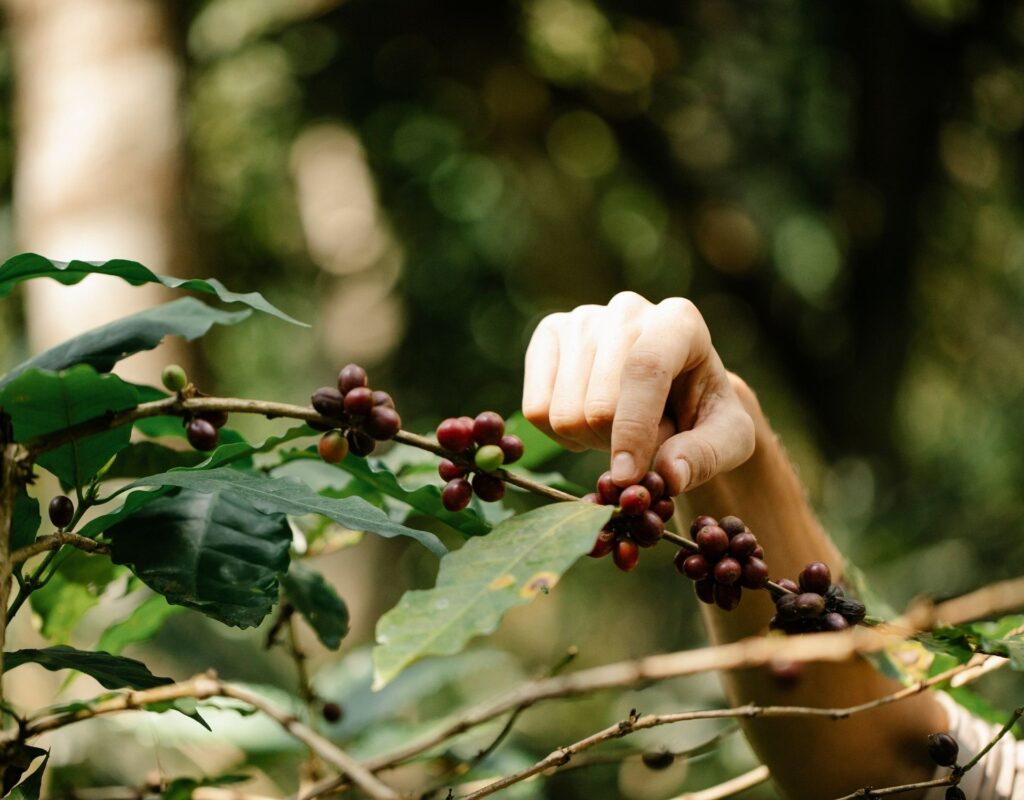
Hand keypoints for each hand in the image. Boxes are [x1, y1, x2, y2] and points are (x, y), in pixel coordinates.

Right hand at [522, 292, 754, 494]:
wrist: (672, 391)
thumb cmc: (702, 412)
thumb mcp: (728, 438)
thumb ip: (708, 456)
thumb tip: (669, 474)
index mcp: (679, 321)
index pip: (645, 369)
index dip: (634, 429)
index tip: (628, 476)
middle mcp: (627, 309)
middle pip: (598, 405)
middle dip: (618, 444)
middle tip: (644, 440)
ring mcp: (582, 318)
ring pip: (563, 413)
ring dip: (590, 440)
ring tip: (619, 426)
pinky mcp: (548, 334)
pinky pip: (535, 409)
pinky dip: (560, 434)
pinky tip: (588, 418)